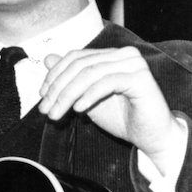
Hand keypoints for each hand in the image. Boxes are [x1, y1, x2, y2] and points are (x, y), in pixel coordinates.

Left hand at [41, 46, 186, 174]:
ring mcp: (134, 64)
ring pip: (90, 74)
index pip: (75, 57)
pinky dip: (89, 96)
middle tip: (45, 110)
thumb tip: (47, 58)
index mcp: (110, 55)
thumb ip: (69, 79)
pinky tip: (79, 110)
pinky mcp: (141, 78)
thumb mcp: (86, 97)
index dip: (54, 75)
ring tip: (57, 114)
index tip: (42, 97)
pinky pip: (107, 82)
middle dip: (57, 89)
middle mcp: (123, 55)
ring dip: (68, 96)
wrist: (148, 135)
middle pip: (79, 66)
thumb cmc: (120, 116)